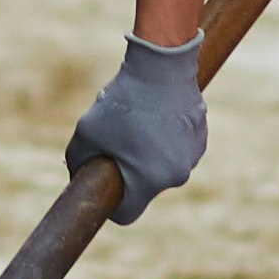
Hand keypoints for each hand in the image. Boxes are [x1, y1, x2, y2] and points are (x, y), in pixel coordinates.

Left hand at [71, 32, 204, 220]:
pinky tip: (156, 116)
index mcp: (150, 180)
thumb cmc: (122, 102)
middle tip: (117, 143)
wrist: (160, 65)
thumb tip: (79, 176)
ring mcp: (193, 157)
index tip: (103, 190)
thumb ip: (77, 162)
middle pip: (144, 187)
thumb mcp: (86, 133)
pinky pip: (176, 150)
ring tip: (138, 124)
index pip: (127, 214)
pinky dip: (164, 140)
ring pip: (160, 167)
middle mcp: (177, 174)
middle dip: (129, 172)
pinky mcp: (200, 138)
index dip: (111, 205)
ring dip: (147, 154)